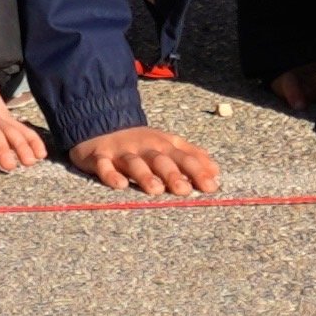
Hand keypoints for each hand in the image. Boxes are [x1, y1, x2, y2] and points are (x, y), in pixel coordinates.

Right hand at [65, 121, 217, 197]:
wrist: (99, 124)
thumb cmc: (139, 142)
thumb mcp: (166, 144)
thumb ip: (191, 155)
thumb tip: (216, 171)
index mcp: (162, 144)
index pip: (183, 157)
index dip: (197, 170)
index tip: (211, 186)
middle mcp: (144, 147)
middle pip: (160, 160)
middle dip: (172, 174)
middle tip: (184, 190)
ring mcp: (121, 151)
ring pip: (134, 163)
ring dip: (145, 175)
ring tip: (155, 190)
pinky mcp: (99, 157)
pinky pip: (103, 166)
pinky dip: (110, 174)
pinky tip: (119, 185)